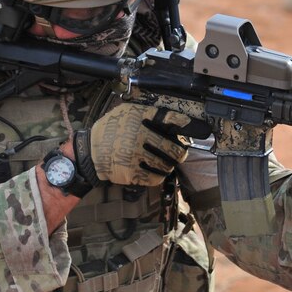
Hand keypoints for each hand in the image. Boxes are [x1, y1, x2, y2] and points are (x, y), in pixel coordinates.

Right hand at [75, 104, 191, 186]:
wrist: (90, 151)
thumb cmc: (112, 130)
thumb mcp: (129, 112)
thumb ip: (151, 114)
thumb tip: (178, 120)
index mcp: (141, 118)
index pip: (173, 120)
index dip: (190, 126)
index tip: (202, 130)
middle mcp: (141, 136)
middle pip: (176, 149)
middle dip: (180, 152)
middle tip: (177, 152)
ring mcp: (137, 156)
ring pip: (168, 165)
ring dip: (168, 164)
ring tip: (163, 161)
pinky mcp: (133, 173)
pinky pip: (156, 178)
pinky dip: (158, 175)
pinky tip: (153, 170)